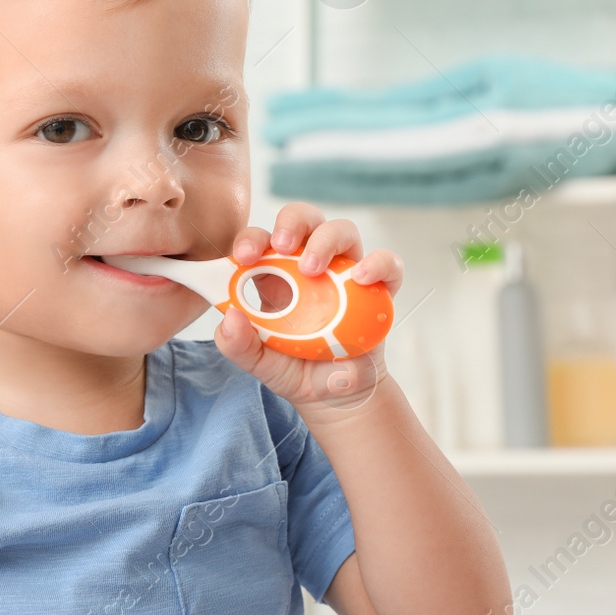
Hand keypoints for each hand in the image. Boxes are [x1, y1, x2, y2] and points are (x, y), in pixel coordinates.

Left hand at [212, 202, 403, 417]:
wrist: (335, 395)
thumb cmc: (294, 369)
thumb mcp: (259, 362)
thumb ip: (237, 344)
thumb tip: (228, 318)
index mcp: (275, 275)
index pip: (262, 240)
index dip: (251, 239)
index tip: (243, 256)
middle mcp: (310, 264)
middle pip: (303, 220)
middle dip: (291, 222)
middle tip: (281, 246)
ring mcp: (345, 273)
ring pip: (342, 230)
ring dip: (326, 240)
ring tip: (312, 269)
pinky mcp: (377, 289)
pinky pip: (387, 264)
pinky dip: (377, 263)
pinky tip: (361, 278)